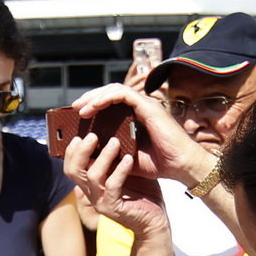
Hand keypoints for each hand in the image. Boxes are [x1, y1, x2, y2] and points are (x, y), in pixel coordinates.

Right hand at [63, 128, 168, 236]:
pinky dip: (120, 170)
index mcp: (91, 184)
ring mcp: (101, 202)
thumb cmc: (143, 194)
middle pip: (73, 171)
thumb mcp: (127, 170)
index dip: (72, 151)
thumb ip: (117, 156)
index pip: (71, 167)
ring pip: (92, 176)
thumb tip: (116, 130)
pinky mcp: (113, 208)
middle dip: (81, 151)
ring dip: (103, 156)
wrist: (155, 221)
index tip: (81, 134)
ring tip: (115, 142)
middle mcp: (92, 193)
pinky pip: (112, 186)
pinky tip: (128, 159)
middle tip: (93, 135)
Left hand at [69, 83, 213, 188]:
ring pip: (115, 89)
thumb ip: (110, 151)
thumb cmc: (159, 164)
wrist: (181, 166)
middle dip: (91, 97)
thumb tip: (87, 153)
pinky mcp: (148, 106)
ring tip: (80, 109)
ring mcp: (145, 104)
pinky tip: (93, 108)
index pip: (112, 102)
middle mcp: (141, 106)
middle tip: (74, 108)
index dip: (94, 104)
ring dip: (95, 97)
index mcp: (137, 115)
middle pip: (111, 92)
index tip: (79, 115)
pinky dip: (105, 98)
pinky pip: (122, 94)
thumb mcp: (126, 157)